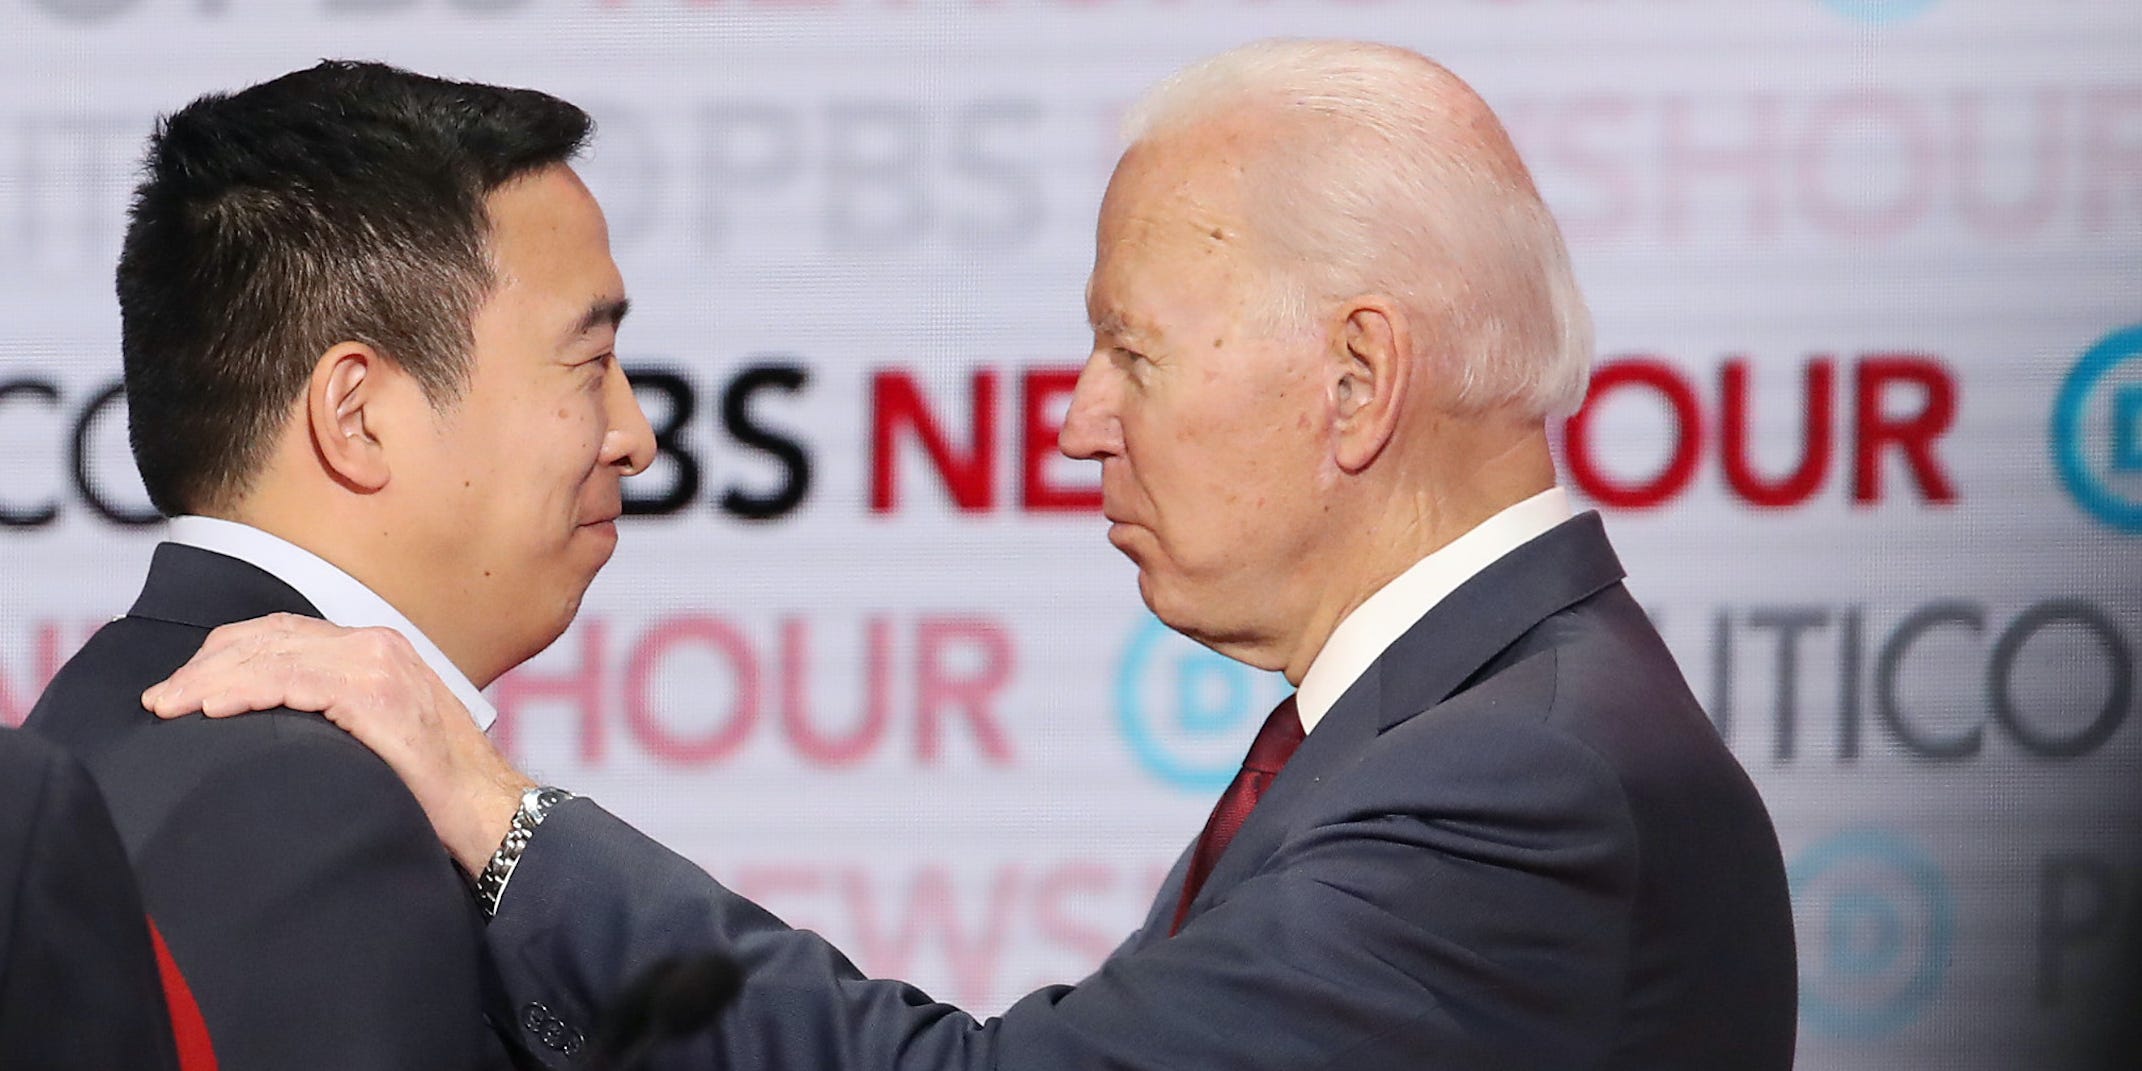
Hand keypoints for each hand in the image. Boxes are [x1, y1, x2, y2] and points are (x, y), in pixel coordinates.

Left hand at [141, 613, 533, 874]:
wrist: (488, 812)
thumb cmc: (431, 787)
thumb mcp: (377, 733)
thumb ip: (334, 710)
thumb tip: (270, 721)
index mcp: (377, 647)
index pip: (280, 632)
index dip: (223, 654)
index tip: (183, 688)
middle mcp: (377, 645)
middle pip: (268, 637)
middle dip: (204, 667)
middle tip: (161, 701)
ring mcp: (381, 665)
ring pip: (275, 655)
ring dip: (213, 681)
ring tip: (172, 707)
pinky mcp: (379, 695)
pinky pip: (298, 682)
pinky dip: (249, 692)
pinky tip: (215, 710)